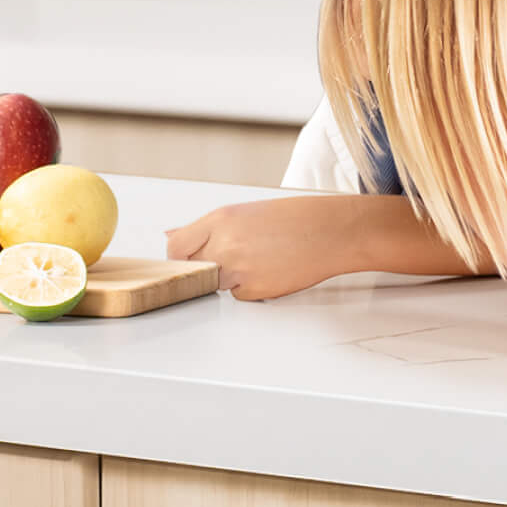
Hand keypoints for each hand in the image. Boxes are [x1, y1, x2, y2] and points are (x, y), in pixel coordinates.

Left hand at [164, 193, 379, 301]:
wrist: (332, 232)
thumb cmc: (297, 217)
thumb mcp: (247, 211)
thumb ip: (208, 228)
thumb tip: (174, 235)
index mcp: (221, 219)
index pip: (176, 247)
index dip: (179, 257)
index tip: (184, 260)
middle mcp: (226, 245)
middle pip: (191, 269)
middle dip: (202, 268)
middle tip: (225, 259)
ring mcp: (240, 270)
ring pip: (215, 284)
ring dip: (226, 278)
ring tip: (256, 259)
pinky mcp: (256, 291)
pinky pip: (238, 295)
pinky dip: (248, 288)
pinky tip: (270, 270)